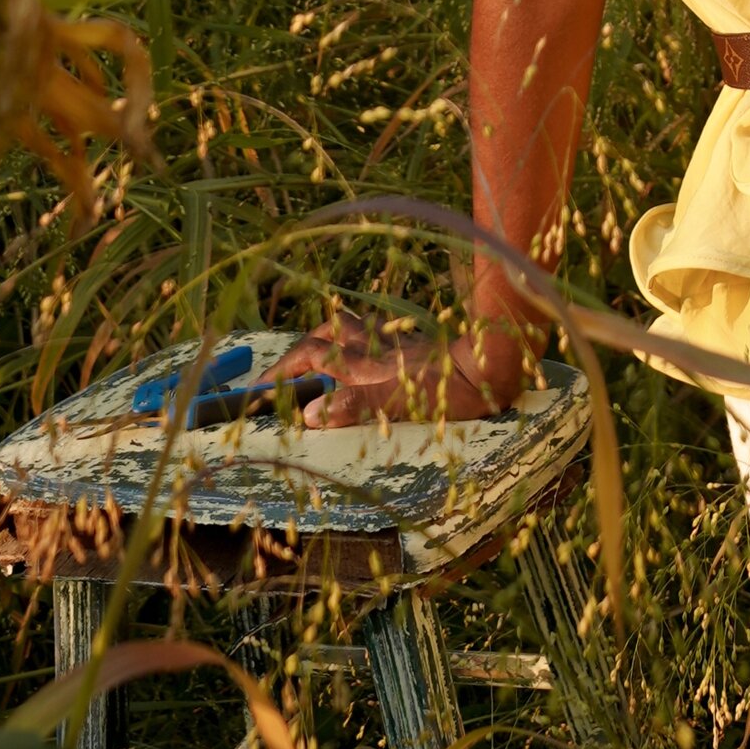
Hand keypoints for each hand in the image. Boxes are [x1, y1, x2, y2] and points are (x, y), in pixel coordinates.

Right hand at [266, 314, 530, 428]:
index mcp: (363, 363)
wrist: (494, 364)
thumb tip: (307, 415)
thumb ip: (354, 408)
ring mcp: (393, 347)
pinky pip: (373, 341)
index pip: (309, 357)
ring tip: (313, 363)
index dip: (281, 371)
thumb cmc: (449, 388)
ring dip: (326, 342)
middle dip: (298, 351)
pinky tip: (362, 364)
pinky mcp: (412, 350)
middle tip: (283, 375)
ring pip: (349, 333)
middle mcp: (373, 350)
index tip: (255, 390)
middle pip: (324, 335)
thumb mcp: (399, 404)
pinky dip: (357, 348)